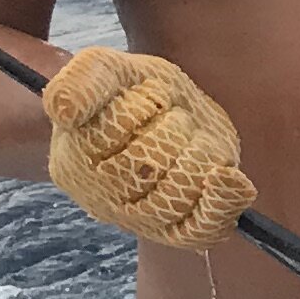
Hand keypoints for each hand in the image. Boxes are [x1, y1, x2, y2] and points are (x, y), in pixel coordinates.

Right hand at [41, 46, 254, 246]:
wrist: (168, 113)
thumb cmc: (132, 92)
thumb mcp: (106, 69)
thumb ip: (82, 80)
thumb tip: (64, 110)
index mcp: (76, 155)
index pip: (113, 133)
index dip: (143, 107)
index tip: (151, 95)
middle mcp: (100, 194)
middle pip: (147, 165)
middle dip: (173, 128)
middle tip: (173, 117)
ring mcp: (137, 217)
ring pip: (175, 194)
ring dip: (198, 154)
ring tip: (191, 138)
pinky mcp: (176, 229)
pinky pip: (200, 228)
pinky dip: (220, 204)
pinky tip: (235, 179)